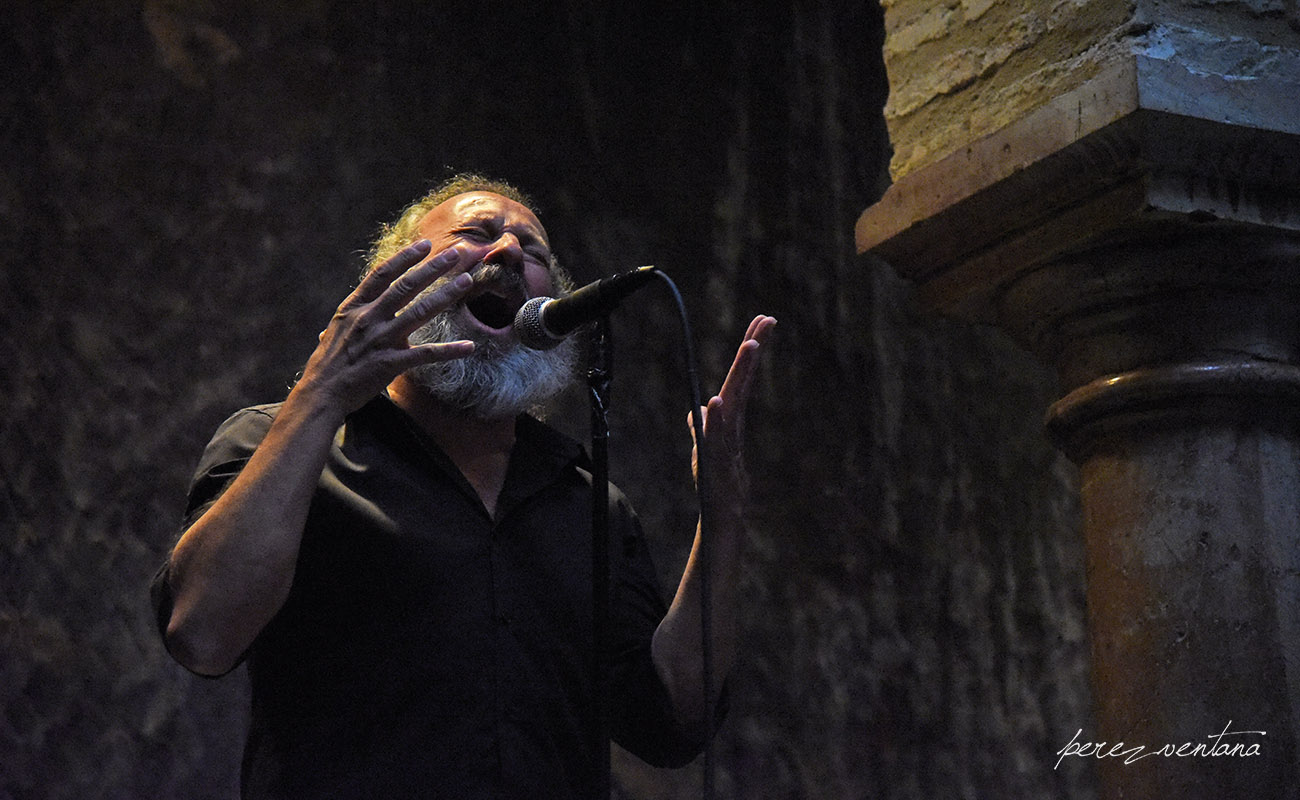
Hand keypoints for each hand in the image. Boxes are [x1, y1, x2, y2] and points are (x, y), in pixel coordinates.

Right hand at [296, 240, 474, 414]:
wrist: (321, 393)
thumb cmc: (329, 362)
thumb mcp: (336, 329)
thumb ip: (354, 314)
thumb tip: (360, 305)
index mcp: (355, 307)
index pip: (382, 274)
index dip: (405, 258)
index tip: (425, 245)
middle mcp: (368, 318)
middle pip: (406, 286)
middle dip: (433, 268)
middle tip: (456, 254)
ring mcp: (380, 340)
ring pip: (419, 312)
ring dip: (445, 295)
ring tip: (466, 281)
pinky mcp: (390, 364)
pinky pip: (425, 354)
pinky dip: (449, 351)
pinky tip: (468, 347)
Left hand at [690, 315, 777, 501]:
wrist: (723, 515)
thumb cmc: (716, 483)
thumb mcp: (704, 450)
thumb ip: (703, 428)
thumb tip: (698, 410)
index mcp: (728, 417)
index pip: (738, 377)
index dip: (749, 350)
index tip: (763, 322)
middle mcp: (730, 424)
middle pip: (741, 381)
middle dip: (753, 350)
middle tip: (769, 319)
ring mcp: (727, 441)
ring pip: (735, 401)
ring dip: (742, 374)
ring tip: (751, 346)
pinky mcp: (720, 461)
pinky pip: (718, 436)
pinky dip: (718, 420)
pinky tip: (716, 402)